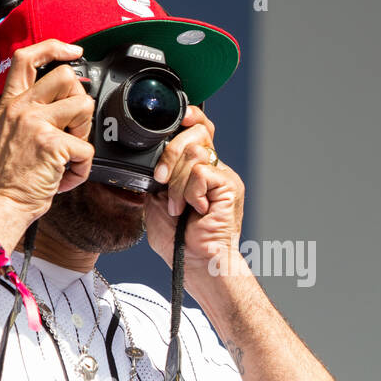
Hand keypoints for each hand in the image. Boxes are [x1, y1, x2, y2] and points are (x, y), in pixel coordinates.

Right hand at [0, 39, 95, 234]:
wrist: (2, 204)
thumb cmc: (9, 177)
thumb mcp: (10, 134)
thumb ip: (30, 113)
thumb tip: (63, 100)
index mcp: (10, 103)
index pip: (27, 58)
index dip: (54, 47)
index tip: (73, 51)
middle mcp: (21, 108)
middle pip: (66, 77)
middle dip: (79, 101)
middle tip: (71, 128)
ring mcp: (35, 123)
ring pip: (84, 107)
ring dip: (84, 133)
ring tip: (67, 153)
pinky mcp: (51, 143)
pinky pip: (87, 149)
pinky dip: (82, 169)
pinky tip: (65, 176)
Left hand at [143, 105, 245, 281]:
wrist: (196, 262)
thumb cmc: (178, 240)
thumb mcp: (156, 200)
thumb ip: (158, 173)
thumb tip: (152, 154)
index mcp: (197, 169)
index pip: (198, 129)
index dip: (189, 117)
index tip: (177, 118)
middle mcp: (213, 168)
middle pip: (196, 132)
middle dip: (170, 154)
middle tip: (162, 182)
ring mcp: (223, 176)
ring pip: (195, 153)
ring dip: (178, 183)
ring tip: (178, 207)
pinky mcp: (229, 185)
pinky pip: (201, 171)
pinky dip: (190, 191)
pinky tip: (194, 209)